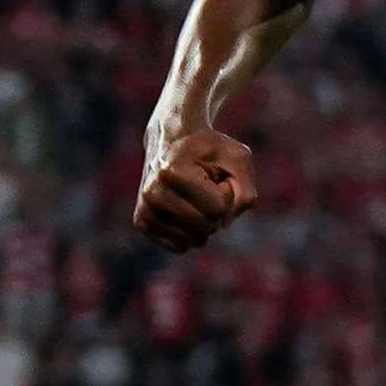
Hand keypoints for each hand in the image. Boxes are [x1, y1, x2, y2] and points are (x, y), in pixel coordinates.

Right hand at [133, 125, 257, 252]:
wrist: (172, 138)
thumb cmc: (210, 149)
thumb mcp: (238, 159)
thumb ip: (245, 193)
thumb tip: (224, 224)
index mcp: (173, 172)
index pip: (217, 208)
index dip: (226, 193)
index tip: (215, 174)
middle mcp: (153, 192)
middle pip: (205, 227)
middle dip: (215, 211)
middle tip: (205, 187)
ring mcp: (144, 208)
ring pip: (192, 241)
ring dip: (203, 222)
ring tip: (193, 196)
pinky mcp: (141, 222)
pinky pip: (178, 247)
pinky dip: (189, 232)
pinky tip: (183, 208)